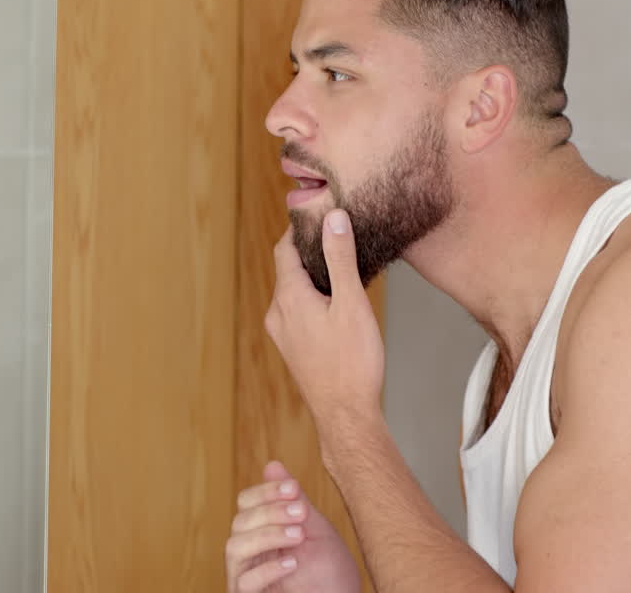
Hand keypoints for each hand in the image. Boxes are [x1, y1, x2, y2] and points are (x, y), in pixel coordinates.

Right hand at [226, 461, 361, 592]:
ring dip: (267, 535)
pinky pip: (244, 582)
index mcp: (262, 533)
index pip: (246, 503)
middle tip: (301, 513)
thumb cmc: (331, 577)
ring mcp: (247, 578)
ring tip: (298, 535)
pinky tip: (292, 563)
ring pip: (235, 547)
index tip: (294, 488)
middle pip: (239, 522)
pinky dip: (267, 569)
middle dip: (270, 512)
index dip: (266, 492)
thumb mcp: (316, 532)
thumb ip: (293, 502)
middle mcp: (250, 554)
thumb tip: (273, 465)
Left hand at [265, 211, 384, 425]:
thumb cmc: (352, 362)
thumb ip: (341, 258)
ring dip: (311, 277)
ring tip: (340, 267)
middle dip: (308, 252)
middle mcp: (278, 314)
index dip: (298, 230)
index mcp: (288, 298)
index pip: (284, 250)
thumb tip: (333, 219)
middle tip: (334, 236)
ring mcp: (282, 334)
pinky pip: (296, 312)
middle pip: (287, 270)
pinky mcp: (292, 349)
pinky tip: (335, 303)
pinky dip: (311, 298)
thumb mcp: (351, 303)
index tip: (314, 215)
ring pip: (292, 292)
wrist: (345, 415)